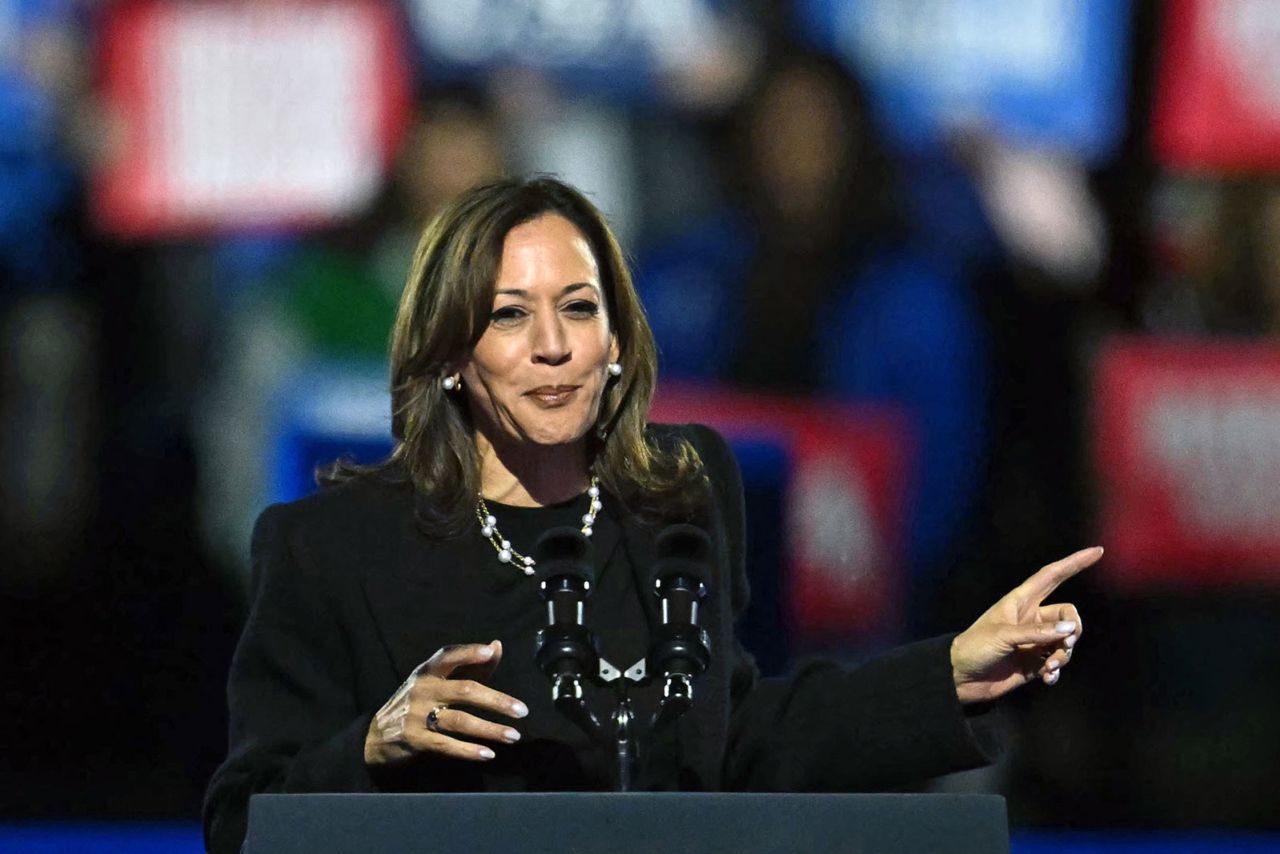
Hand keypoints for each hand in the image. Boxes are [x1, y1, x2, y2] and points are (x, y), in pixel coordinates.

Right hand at [364, 640, 528, 765]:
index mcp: (428, 671)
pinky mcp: (415, 740)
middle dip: (497, 701)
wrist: (377, 735)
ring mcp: (417, 715)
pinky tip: (488, 753)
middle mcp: (423, 689)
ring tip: (514, 736)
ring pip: (460, 721)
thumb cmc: (419, 702)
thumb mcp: (438, 680)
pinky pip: (447, 745)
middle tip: (522, 711)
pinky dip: (469, 751)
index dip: (468, 653)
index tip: (488, 652)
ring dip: (490, 730)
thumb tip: (496, 646)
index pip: (448, 656)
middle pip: (465, 690)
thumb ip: (470, 665)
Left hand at [950, 547, 1100, 703]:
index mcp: (1021, 601)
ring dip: (1064, 655)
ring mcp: (1035, 641)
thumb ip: (1037, 632)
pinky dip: (1057, 671)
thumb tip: (1070, 629)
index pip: (1052, 576)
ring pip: (1066, 641)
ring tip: (1050, 668)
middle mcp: (1031, 618)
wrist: (961, 678)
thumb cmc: (975, 647)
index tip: (1097, 551)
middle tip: (1065, 645)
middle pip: (1068, 614)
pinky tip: (1048, 679)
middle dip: (1073, 630)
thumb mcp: (1003, 635)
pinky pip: (1057, 663)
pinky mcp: (1035, 663)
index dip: (1073, 563)